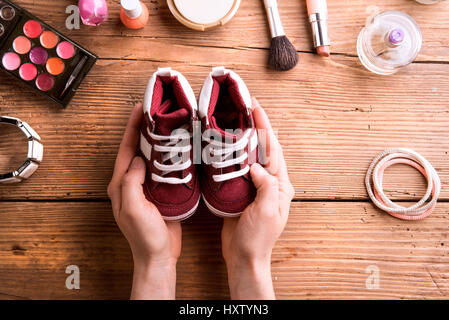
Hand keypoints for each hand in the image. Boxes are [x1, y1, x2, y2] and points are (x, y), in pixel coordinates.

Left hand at [107, 103, 180, 299]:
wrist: (159, 255)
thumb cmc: (144, 236)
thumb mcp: (133, 208)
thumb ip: (131, 182)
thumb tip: (139, 159)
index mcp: (120, 185)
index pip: (125, 150)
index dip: (131, 128)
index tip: (139, 109)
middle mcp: (130, 183)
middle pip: (136, 149)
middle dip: (142, 129)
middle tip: (155, 111)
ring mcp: (145, 187)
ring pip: (149, 157)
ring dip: (156, 141)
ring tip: (166, 124)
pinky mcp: (159, 192)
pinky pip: (162, 169)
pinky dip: (168, 156)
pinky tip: (177, 149)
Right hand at [221, 98, 294, 299]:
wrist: (244, 257)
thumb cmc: (257, 239)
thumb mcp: (265, 213)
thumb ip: (266, 186)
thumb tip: (256, 165)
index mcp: (280, 185)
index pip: (273, 149)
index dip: (265, 127)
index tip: (255, 108)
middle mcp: (271, 182)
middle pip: (265, 147)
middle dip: (257, 125)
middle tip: (245, 105)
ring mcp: (257, 186)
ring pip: (252, 154)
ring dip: (246, 135)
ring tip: (235, 118)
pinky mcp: (243, 191)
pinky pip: (240, 167)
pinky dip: (234, 152)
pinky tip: (226, 144)